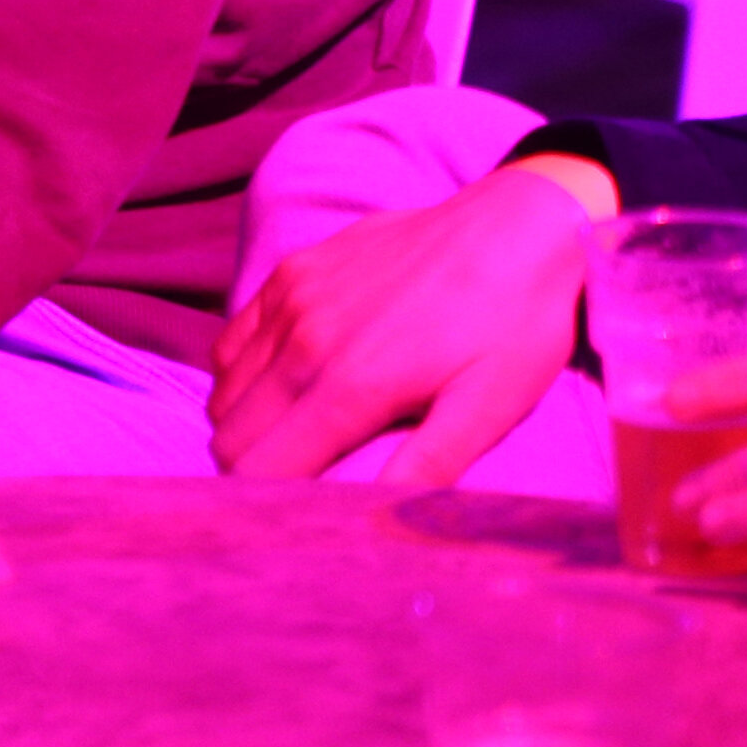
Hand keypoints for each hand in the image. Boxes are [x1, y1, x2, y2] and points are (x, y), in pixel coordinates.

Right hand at [210, 165, 592, 483]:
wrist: (521, 223)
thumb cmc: (515, 325)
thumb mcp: (489, 406)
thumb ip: (426, 467)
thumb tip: (374, 523)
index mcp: (350, 386)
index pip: (257, 470)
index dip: (268, 504)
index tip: (297, 517)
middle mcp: (305, 341)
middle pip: (229, 435)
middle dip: (254, 468)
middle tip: (302, 480)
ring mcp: (293, 299)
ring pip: (225, 390)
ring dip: (248, 423)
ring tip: (298, 436)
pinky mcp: (294, 270)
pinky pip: (232, 339)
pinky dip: (244, 373)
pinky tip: (290, 380)